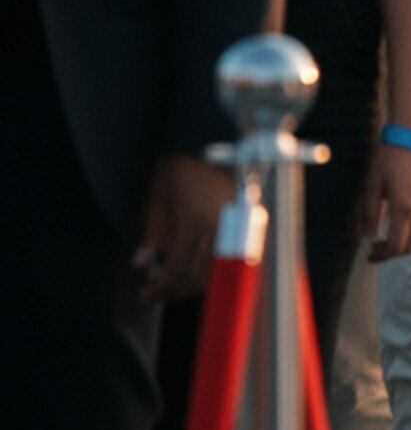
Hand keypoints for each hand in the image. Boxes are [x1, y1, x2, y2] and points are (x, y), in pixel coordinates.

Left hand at [134, 154, 233, 303]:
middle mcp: (220, 226)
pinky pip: (231, 257)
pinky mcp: (248, 221)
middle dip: (174, 290)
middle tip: (154, 296)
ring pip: (217, 269)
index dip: (161, 285)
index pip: (178, 267)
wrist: (215, 134)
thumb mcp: (157, 192)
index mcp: (196, 219)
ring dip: (193, 284)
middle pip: (197, 274)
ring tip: (173, 288)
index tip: (146, 294)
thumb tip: (143, 262)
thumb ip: (154, 229)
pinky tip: (197, 273)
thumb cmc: (181, 160)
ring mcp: (237, 225)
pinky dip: (213, 271)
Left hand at [360, 144, 410, 261]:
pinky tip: (404, 226)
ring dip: (406, 244)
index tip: (370, 254)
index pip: (395, 245)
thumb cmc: (389, 158)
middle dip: (392, 253)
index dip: (382, 255)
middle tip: (377, 249)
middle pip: (410, 246)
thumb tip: (368, 237)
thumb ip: (369, 214)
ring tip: (390, 239)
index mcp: (403, 206)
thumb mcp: (372, 184)